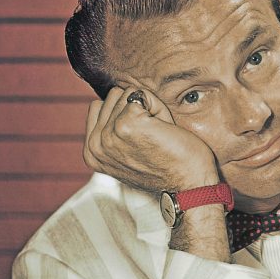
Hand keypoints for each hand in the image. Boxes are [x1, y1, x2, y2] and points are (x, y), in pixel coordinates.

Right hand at [84, 87, 218, 193]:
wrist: (188, 185)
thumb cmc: (166, 167)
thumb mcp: (127, 153)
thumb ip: (112, 132)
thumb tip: (110, 99)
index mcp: (92, 152)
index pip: (99, 106)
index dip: (126, 114)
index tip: (140, 140)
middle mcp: (95, 145)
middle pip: (113, 96)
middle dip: (138, 110)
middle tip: (152, 137)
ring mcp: (109, 134)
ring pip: (128, 93)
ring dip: (149, 109)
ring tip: (158, 135)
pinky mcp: (128, 123)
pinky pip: (143, 95)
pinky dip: (159, 108)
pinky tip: (164, 130)